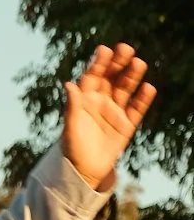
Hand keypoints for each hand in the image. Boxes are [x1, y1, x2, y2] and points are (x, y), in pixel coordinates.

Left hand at [61, 43, 155, 190]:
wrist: (83, 171)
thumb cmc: (72, 147)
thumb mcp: (70, 126)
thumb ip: (71, 106)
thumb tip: (69, 84)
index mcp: (85, 99)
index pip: (93, 76)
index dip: (98, 63)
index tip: (104, 50)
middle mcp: (101, 101)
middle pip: (111, 78)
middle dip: (118, 63)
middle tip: (125, 48)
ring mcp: (115, 112)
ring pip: (125, 89)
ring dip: (132, 76)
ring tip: (138, 63)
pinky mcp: (126, 125)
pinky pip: (136, 109)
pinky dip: (143, 99)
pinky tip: (148, 88)